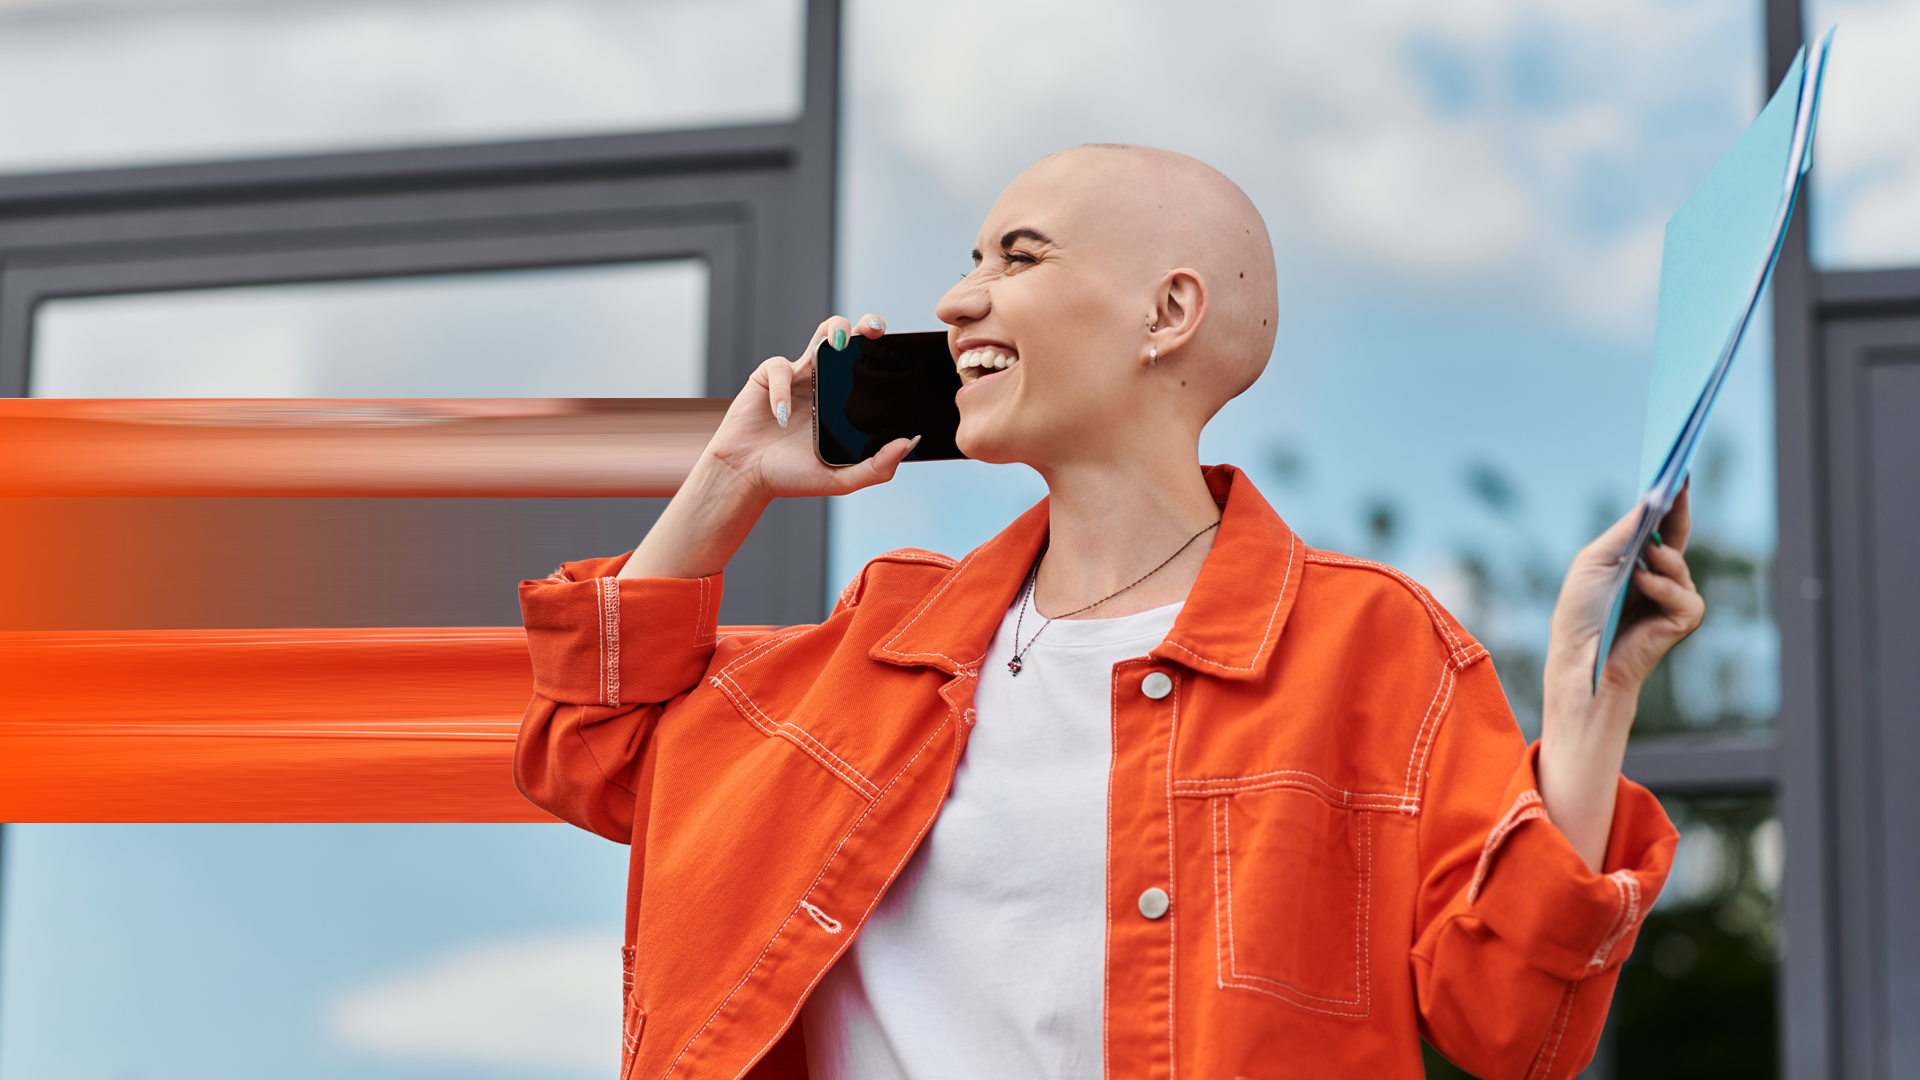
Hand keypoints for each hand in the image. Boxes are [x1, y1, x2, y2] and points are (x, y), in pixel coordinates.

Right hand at [703, 313, 915, 500]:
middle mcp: (825, 384)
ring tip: (839, 343)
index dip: (884, 355)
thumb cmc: (790, 476)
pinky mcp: (769, 376)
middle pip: (853, 341)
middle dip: (866, 326)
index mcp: (844, 404)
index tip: (897, 352)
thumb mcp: (840, 479)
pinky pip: (780, 368)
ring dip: (834, 330)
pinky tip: (781, 418)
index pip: (870, 370)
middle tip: (875, 332)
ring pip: (822, 335)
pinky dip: (782, 391)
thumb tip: (908, 445)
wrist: (746, 477)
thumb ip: (877, 467)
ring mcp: (799, 376)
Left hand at [1537, 486, 1705, 869]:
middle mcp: (1659, 576)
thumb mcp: (1595, 562)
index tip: (1675, 467)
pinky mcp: (1682, 619)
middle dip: (1680, 507)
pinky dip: (1662, 588)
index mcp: (1636, 559)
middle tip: (1678, 479)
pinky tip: (1644, 588)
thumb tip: (1651, 500)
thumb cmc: (1579, 612)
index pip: (1660, 522)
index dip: (1669, 497)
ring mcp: (1673, 598)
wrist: (1578, 658)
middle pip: (1679, 534)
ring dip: (1661, 560)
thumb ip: (1625, 532)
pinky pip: (1683, 593)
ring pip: (1680, 564)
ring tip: (1643, 562)